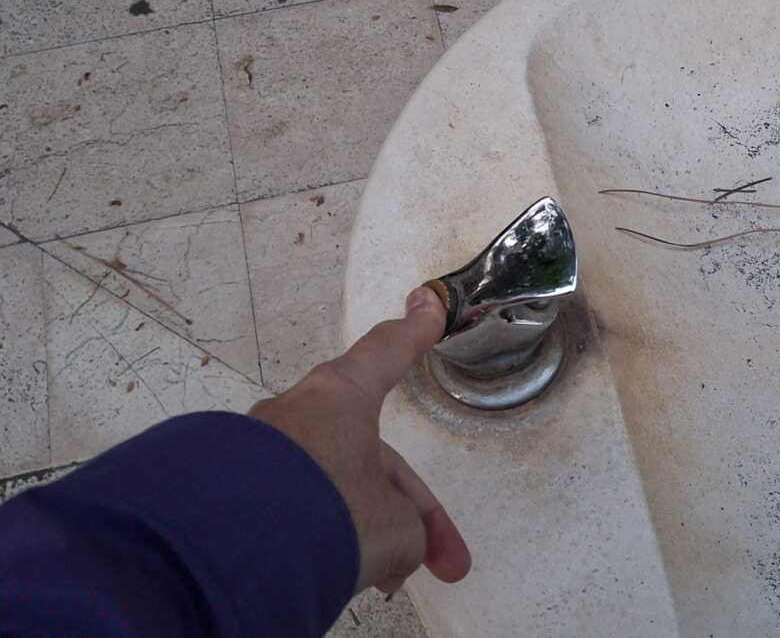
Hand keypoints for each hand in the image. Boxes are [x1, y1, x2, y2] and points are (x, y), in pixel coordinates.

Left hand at [250, 287, 469, 592]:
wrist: (233, 546)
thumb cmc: (327, 508)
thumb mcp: (396, 525)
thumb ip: (409, 527)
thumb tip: (397, 544)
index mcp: (342, 396)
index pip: (387, 352)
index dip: (414, 333)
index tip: (427, 305)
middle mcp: (300, 414)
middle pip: (369, 458)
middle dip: (408, 512)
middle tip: (443, 561)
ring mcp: (261, 452)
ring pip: (334, 491)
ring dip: (365, 531)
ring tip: (383, 578)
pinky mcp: (231, 492)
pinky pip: (293, 511)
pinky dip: (321, 538)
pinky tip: (334, 575)